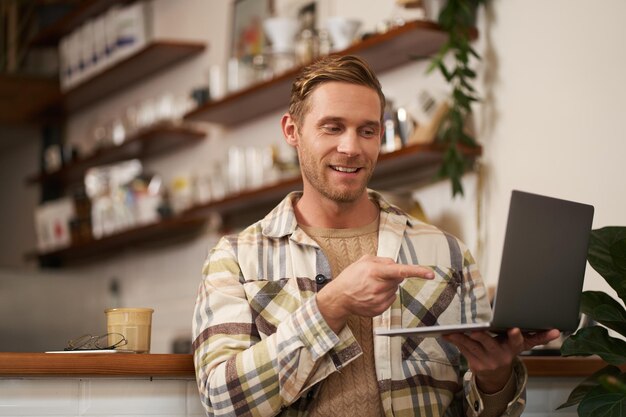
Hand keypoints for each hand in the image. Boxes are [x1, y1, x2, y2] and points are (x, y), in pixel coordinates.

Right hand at [316, 255, 434, 332]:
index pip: (401, 270)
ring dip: (387, 286)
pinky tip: (371, 295)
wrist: (339, 298)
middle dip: (391, 276)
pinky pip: (391, 299)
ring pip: (395, 289)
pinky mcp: (379, 309)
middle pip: (398, 279)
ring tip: (371, 286)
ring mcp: (379, 300)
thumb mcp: (364, 261)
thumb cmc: (351, 277)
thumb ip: (383, 260)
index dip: (417, 272)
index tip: (430, 274)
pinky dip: (384, 296)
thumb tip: (396, 264)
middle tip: (375, 276)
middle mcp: (379, 286)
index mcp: (375, 272)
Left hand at [444, 328, 559, 392]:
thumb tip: (557, 331)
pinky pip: (464, 351)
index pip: (517, 342)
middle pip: (490, 344)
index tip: (515, 329)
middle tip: (475, 330)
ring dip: (461, 338)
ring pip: (473, 347)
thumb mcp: (524, 346)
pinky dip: (455, 342)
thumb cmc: (509, 352)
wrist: (497, 377)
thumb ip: (539, 337)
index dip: (516, 336)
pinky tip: (446, 334)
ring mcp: (487, 361)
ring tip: (452, 330)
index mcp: (513, 349)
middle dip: (482, 337)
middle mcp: (501, 356)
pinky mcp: (475, 363)